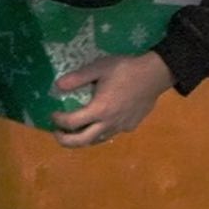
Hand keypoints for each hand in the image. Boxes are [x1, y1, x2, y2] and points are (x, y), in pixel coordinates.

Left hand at [51, 52, 174, 147]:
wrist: (155, 74)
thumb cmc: (126, 69)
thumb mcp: (99, 68)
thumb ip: (77, 77)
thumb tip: (58, 85)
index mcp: (99, 109)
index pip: (72, 123)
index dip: (58, 120)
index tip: (53, 114)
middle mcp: (108, 123)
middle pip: (82, 141)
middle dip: (65, 140)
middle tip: (57, 133)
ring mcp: (121, 127)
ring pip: (97, 140)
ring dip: (83, 139)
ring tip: (76, 131)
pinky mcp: (131, 126)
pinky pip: (111, 133)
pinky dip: (100, 132)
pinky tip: (100, 122)